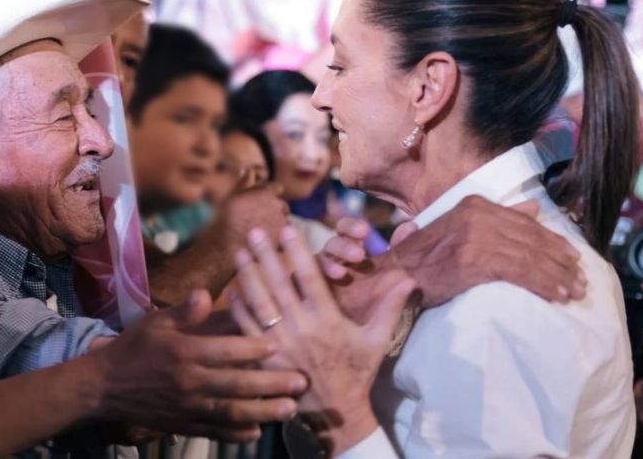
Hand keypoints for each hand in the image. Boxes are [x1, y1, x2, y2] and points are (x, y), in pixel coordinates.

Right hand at [92, 290, 306, 441]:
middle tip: (300, 382)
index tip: (279, 345)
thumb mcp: (155, 322)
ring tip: (289, 409)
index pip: (226, 351)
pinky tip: (256, 432)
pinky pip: (214, 432)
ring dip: (263, 411)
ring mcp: (187, 408)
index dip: (255, 348)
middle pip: (237, 385)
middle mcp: (188, 382)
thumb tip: (206, 293)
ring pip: (231, 412)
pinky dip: (236, 434)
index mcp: (183, 353)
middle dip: (271, 384)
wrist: (103, 388)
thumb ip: (184, 311)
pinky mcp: (183, 425)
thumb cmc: (134, 349)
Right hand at [210, 182, 288, 257]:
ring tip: (261, 231)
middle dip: (274, 210)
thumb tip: (248, 168)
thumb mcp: (232, 196)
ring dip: (277, 223)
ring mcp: (281, 223)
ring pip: (285, 220)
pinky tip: (265, 240)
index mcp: (266, 193)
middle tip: (260, 219)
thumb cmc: (226, 218)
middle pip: (282, 205)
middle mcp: (277, 206)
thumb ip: (244, 181)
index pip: (276, 188)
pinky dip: (278, 237)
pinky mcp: (282, 240)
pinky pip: (284, 236)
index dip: (270, 194)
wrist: (224, 244)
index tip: (262, 202)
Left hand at [229, 226, 415, 454]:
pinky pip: (247, 328)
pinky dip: (239, 308)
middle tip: (254, 231)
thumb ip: (389, 308)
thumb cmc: (357, 372)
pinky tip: (232, 289)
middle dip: (266, 255)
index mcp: (327, 321)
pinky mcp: (265, 358)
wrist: (335, 413)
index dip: (298, 252)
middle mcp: (301, 329)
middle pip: (279, 285)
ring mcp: (280, 344)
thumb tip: (409, 279)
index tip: (287, 230)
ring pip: (259, 304)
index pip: (310, 278)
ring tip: (239, 252)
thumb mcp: (377, 341)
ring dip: (248, 276)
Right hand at [378, 196, 584, 307]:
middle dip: (560, 261)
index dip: (552, 242)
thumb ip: (496, 217)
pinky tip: (555, 296)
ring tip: (573, 293)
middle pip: (531, 238)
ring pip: (530, 256)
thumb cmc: (423, 259)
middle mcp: (478, 216)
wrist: (394, 276)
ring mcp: (476, 236)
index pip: (524, 222)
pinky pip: (520, 271)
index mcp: (474, 205)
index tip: (572, 259)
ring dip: (556, 276)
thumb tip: (534, 208)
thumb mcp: (458, 228)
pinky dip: (542, 284)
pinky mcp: (475, 259)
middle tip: (580, 281)